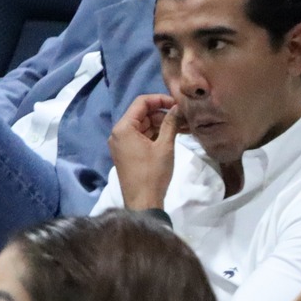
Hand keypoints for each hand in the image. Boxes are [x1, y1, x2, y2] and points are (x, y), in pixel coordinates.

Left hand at [108, 93, 180, 212]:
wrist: (142, 201)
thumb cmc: (153, 173)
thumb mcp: (165, 145)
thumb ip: (170, 123)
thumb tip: (176, 107)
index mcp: (123, 128)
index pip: (141, 102)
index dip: (160, 99)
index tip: (177, 104)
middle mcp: (118, 133)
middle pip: (141, 114)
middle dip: (162, 114)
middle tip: (183, 118)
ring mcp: (121, 144)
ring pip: (142, 126)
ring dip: (160, 124)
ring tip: (182, 127)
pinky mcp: (126, 153)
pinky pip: (140, 137)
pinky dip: (154, 134)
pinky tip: (172, 135)